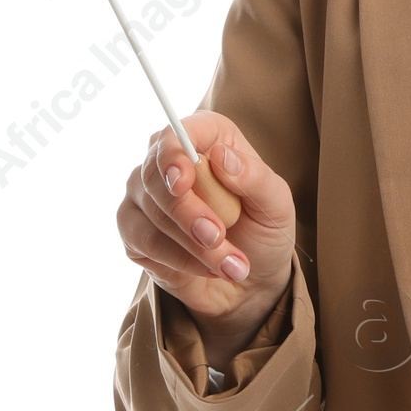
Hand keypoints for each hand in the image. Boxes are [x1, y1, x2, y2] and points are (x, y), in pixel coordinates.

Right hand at [116, 112, 295, 332]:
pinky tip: (210, 268)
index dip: (175, 153)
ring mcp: (146, 195)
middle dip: (187, 211)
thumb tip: (222, 156)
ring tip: (231, 264)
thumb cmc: (263, 230)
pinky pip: (144, 242)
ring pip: (152, 212)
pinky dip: (180, 260)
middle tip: (217, 237)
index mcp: (209, 140)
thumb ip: (255, 177)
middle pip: (156, 174)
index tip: (184, 181)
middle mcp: (169, 161)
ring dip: (192, 244)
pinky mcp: (134, 231)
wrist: (250, 279)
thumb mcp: (276, 205)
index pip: (180, 131)